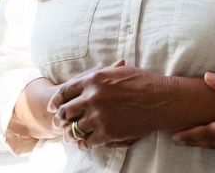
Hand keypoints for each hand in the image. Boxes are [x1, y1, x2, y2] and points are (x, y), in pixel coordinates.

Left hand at [49, 62, 170, 147]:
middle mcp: (92, 98)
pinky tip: (85, 142)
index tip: (53, 107)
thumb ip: (99, 75)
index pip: (64, 92)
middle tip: (60, 123)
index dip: (56, 101)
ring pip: (73, 129)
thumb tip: (85, 80)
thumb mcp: (118, 71)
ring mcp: (98, 117)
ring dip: (69, 133)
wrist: (161, 100)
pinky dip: (84, 143)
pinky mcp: (107, 133)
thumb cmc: (143, 81)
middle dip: (60, 119)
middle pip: (64, 112)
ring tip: (69, 135)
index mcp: (93, 80)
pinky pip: (87, 141)